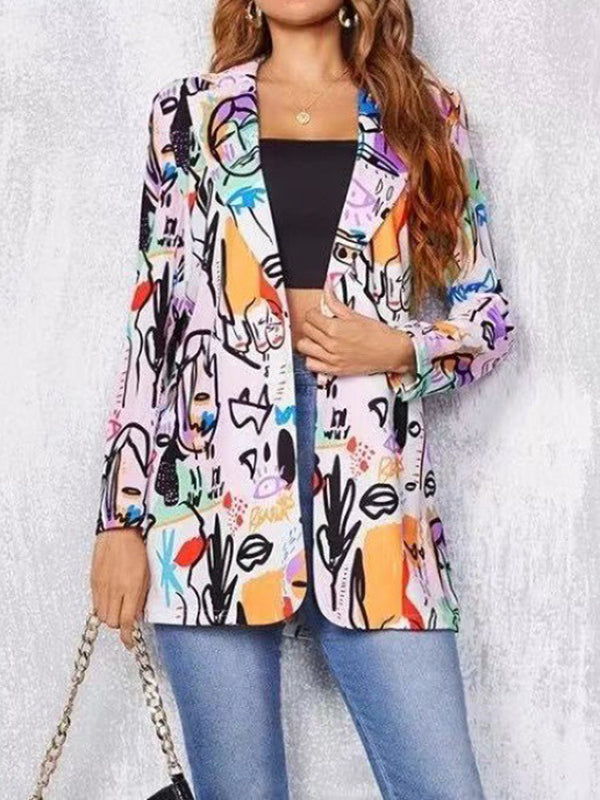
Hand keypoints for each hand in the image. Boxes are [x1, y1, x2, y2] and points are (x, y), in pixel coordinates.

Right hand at [90, 528, 149, 650]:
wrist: (118, 531)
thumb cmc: (136, 548)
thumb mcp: (146, 573)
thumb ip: (140, 596)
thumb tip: (136, 614)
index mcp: (131, 587)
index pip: (127, 621)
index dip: (128, 637)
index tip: (130, 643)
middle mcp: (114, 589)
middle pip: (112, 623)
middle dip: (120, 625)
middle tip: (126, 617)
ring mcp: (101, 586)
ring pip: (102, 616)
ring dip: (110, 616)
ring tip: (118, 606)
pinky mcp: (93, 581)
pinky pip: (95, 604)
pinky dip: (102, 607)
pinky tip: (110, 599)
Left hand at [296, 278, 416, 376]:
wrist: (391, 352)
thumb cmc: (378, 334)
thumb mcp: (355, 315)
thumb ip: (336, 303)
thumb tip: (327, 287)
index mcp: (335, 328)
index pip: (310, 316)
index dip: (314, 312)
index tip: (320, 313)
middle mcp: (331, 344)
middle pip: (305, 330)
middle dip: (311, 324)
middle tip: (320, 324)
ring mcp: (331, 358)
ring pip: (303, 347)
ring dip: (308, 341)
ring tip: (318, 338)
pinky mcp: (334, 370)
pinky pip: (311, 364)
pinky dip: (312, 358)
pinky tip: (320, 352)